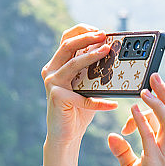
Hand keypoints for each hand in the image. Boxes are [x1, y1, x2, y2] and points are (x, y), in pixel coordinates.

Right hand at [41, 24, 118, 144]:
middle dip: (87, 37)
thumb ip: (92, 70)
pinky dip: (100, 102)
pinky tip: (113, 105)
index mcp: (57, 64)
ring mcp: (52, 83)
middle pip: (68, 45)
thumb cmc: (78, 109)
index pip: (66, 39)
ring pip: (73, 64)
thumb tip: (110, 53)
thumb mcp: (86, 86)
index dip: (82, 31)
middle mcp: (51, 70)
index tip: (99, 31)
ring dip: (92, 57)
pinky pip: (83, 97)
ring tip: (107, 52)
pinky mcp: (57, 97)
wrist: (66, 135)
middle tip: (104, 36)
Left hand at [107, 73, 164, 165]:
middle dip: (164, 93)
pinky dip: (143, 120)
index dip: (150, 107)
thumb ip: (123, 150)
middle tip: (154, 75)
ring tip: (144, 89)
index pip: (163, 116)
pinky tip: (133, 108)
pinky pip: (150, 136)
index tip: (134, 102)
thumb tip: (112, 136)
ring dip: (156, 103)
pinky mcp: (156, 161)